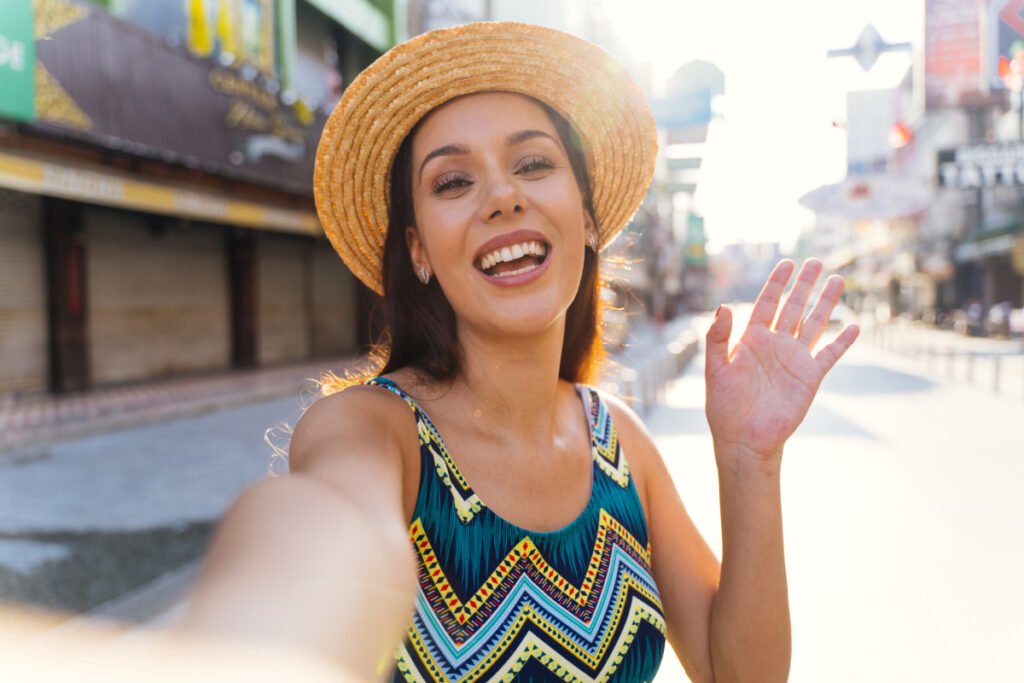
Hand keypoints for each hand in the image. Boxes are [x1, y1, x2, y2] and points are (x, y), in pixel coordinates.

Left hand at [704, 259, 858, 464]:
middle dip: (804, 284)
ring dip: (826, 303)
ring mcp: (794, 359)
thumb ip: (717, 338)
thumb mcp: (715, 369)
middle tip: (815, 261)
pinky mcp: (810, 377)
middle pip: (793, 307)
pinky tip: (853, 326)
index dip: (777, 283)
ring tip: (837, 281)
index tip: (787, 263)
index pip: (766, 303)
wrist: (744, 438)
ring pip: (813, 324)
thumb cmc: (724, 406)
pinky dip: (842, 341)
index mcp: (751, 340)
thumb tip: (722, 306)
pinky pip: (829, 355)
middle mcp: (775, 345)